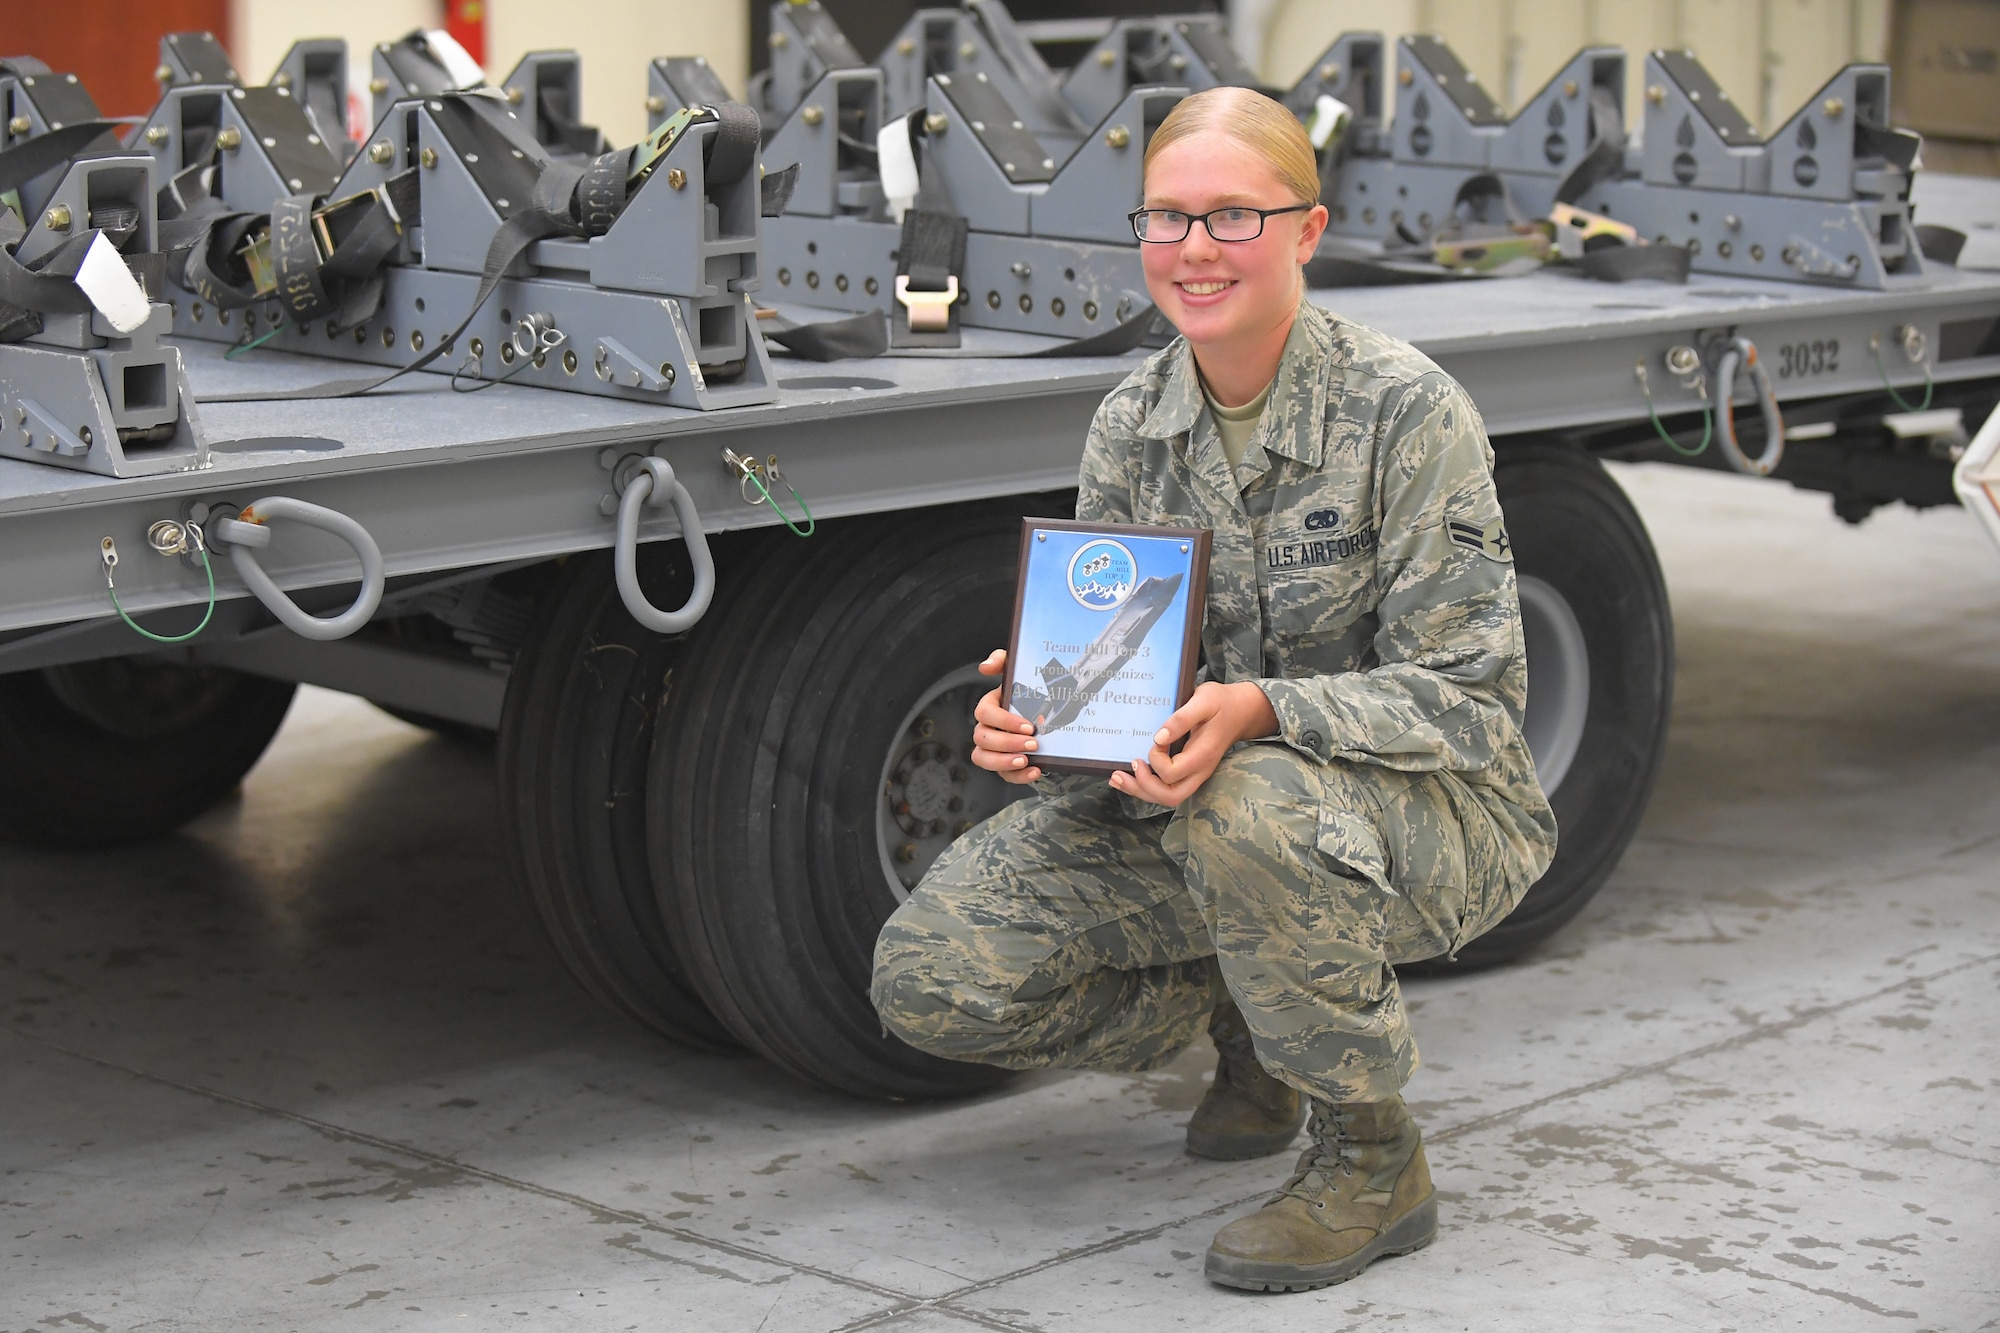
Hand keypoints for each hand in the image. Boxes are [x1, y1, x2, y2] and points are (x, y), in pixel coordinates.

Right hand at [969, 649, 1044, 784]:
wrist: (1049, 712)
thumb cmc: (1030, 691)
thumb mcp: (1019, 671)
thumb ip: (1002, 660)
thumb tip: (985, 666)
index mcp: (989, 706)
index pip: (984, 713)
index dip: (1004, 721)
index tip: (1028, 726)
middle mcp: (987, 728)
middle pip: (983, 738)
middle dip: (1007, 743)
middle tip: (1033, 743)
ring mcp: (993, 749)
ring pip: (984, 758)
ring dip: (1004, 761)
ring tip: (1025, 760)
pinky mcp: (1005, 765)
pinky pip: (1004, 775)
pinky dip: (1018, 776)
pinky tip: (1035, 771)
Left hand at [1110, 681, 1277, 807]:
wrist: (1241, 710)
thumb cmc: (1221, 702)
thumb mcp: (1204, 700)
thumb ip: (1182, 719)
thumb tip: (1159, 737)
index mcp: (1202, 754)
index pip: (1172, 773)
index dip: (1156, 761)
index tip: (1154, 740)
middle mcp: (1200, 771)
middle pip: (1170, 796)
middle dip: (1143, 788)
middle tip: (1124, 771)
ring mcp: (1195, 774)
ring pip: (1168, 797)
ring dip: (1141, 791)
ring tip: (1117, 779)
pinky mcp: (1190, 772)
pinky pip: (1168, 788)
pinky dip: (1147, 787)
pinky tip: (1130, 777)